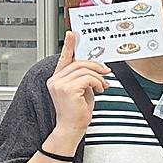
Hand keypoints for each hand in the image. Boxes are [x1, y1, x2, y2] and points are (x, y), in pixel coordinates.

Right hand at [46, 30, 109, 145]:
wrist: (71, 128)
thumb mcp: (81, 90)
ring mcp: (60, 84)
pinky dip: (97, 82)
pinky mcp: (68, 89)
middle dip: (96, 66)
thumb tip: (96, 68)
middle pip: (79, 62)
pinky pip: (88, 78)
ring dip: (98, 77)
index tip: (72, 34)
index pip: (64, 58)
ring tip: (103, 85)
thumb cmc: (76, 112)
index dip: (69, 45)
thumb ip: (84, 77)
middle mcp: (56, 79)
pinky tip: (99, 89)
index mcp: (57, 78)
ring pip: (85, 70)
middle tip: (106, 71)